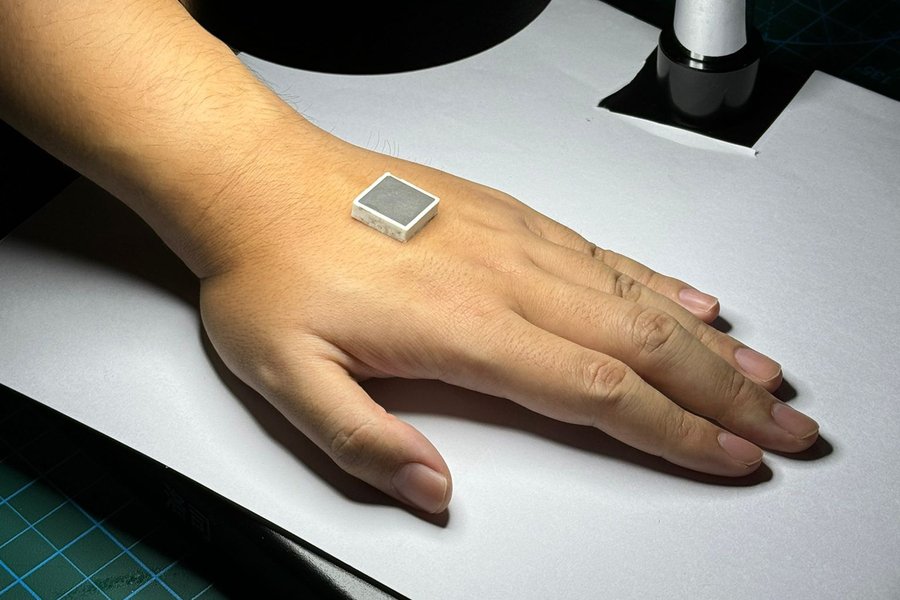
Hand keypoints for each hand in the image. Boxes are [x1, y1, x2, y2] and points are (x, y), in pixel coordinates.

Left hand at [198, 141, 818, 512]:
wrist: (260, 182)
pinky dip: (659, 282)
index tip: (730, 456)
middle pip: (642, 345)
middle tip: (782, 426)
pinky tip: (691, 300)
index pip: (598, 391)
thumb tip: (432, 490)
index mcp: (466, 326)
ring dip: (708, 343)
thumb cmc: (275, 269)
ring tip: (761, 374)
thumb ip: (365, 443)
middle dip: (723, 394)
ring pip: (637, 298)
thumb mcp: (290, 377)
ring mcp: (514, 241)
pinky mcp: (509, 216)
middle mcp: (506, 278)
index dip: (675, 432)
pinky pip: (603, 253)